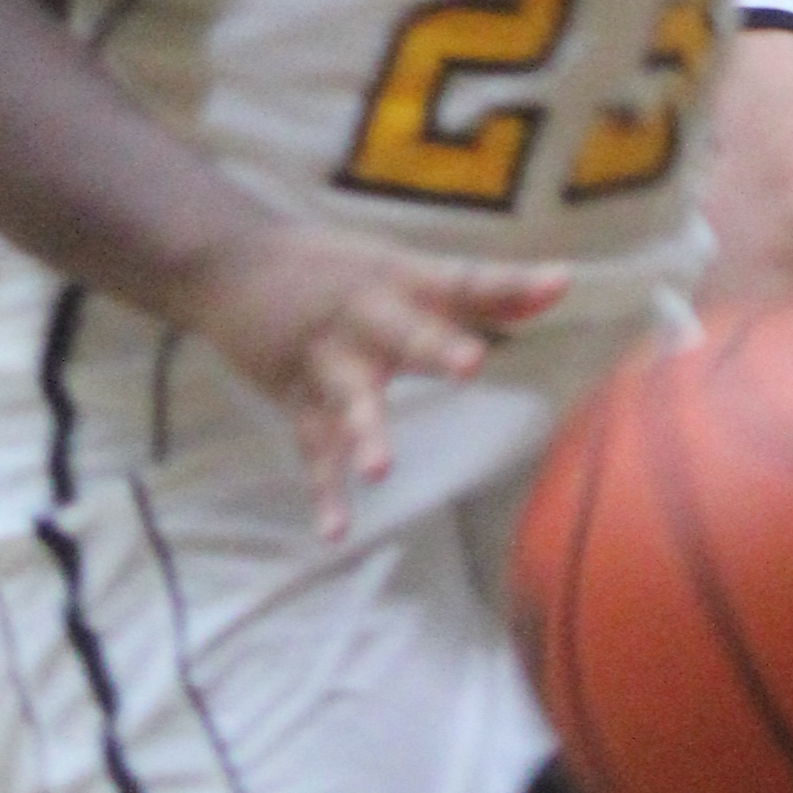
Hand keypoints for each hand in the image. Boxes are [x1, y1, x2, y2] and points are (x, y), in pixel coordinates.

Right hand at [178, 217, 568, 536]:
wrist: (228, 259)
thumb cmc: (338, 269)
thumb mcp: (403, 266)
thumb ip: (480, 288)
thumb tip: (563, 283)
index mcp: (400, 280)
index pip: (464, 279)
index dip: (510, 284)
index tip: (559, 283)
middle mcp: (365, 314)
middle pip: (404, 332)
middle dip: (435, 348)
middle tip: (471, 364)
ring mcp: (326, 356)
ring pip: (349, 397)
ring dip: (365, 433)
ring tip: (380, 471)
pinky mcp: (294, 394)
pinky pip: (312, 449)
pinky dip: (323, 492)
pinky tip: (336, 533)